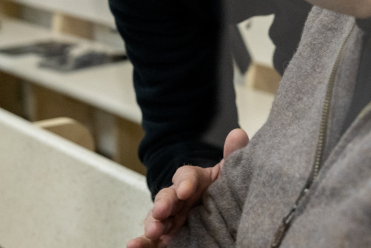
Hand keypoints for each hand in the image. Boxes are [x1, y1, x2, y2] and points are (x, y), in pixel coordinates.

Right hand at [127, 128, 248, 247]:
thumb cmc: (223, 192)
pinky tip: (133, 245)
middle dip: (164, 203)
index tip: (186, 190)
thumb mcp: (229, 175)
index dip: (185, 182)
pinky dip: (142, 244)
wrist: (226, 220)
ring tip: (152, 231)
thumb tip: (237, 134)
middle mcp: (178, 200)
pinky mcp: (167, 238)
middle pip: (168, 198)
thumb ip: (233, 156)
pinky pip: (152, 242)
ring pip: (156, 219)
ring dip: (152, 222)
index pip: (186, 177)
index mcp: (194, 182)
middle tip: (162, 211)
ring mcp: (171, 220)